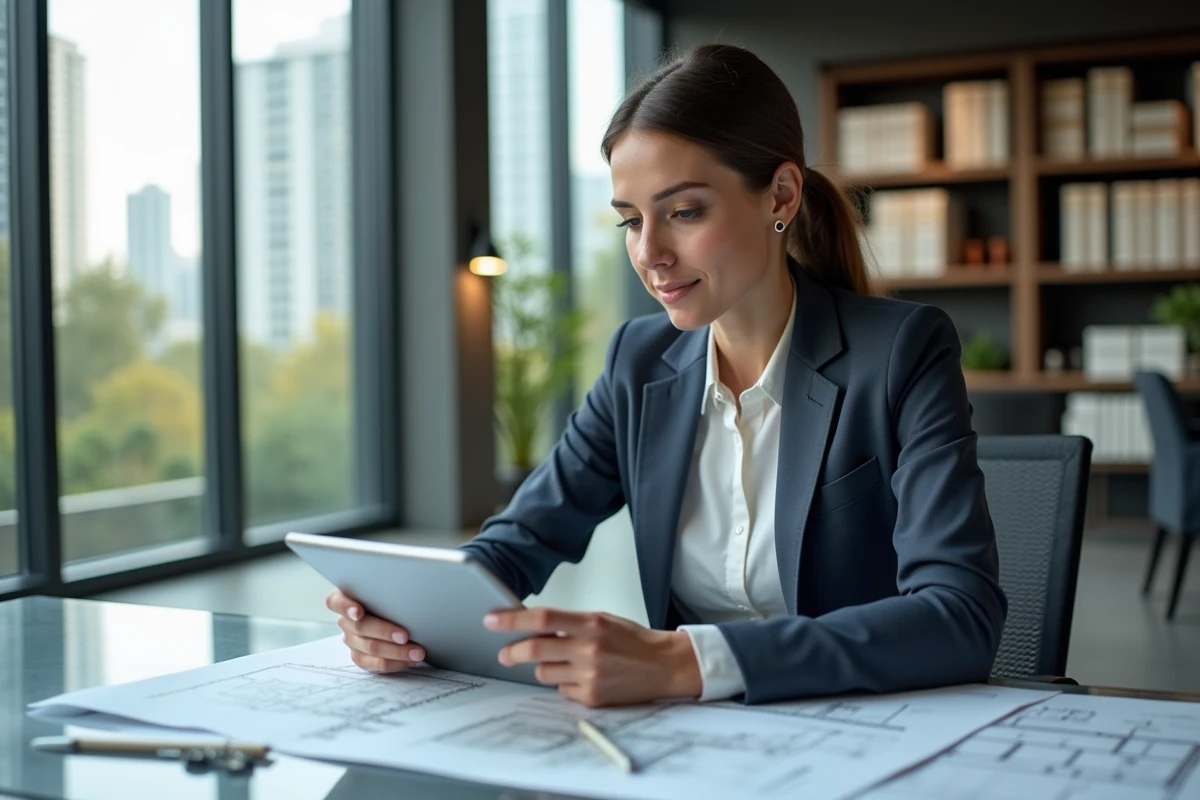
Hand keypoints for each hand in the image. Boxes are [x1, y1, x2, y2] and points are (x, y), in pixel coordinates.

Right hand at [326, 589, 425, 673]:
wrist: (395, 613)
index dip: (347, 607)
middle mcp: (345, 620)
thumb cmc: (390, 596)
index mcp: (345, 598)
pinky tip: (410, 660)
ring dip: (396, 651)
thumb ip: (387, 589)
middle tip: (405, 636)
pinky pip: (374, 664)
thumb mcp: (386, 588)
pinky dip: (395, 663)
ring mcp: (351, 640)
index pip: (336, 601)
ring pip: (370, 648)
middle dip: (384, 632)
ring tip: (417, 652)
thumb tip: (409, 590)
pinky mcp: (360, 657)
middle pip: (360, 627)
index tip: (359, 612)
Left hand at [484, 608, 701, 706]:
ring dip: (546, 667)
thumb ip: (570, 623)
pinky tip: (584, 678)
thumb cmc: (632, 640)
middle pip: (535, 649)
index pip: (542, 618)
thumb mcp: (602, 620)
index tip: (491, 619)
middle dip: (513, 651)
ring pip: (544, 672)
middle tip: (505, 653)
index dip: (512, 619)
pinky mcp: (592, 697)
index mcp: (591, 623)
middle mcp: (589, 649)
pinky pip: (561, 691)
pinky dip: (565, 684)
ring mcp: (590, 675)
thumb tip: (532, 626)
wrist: (664, 666)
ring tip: (566, 663)